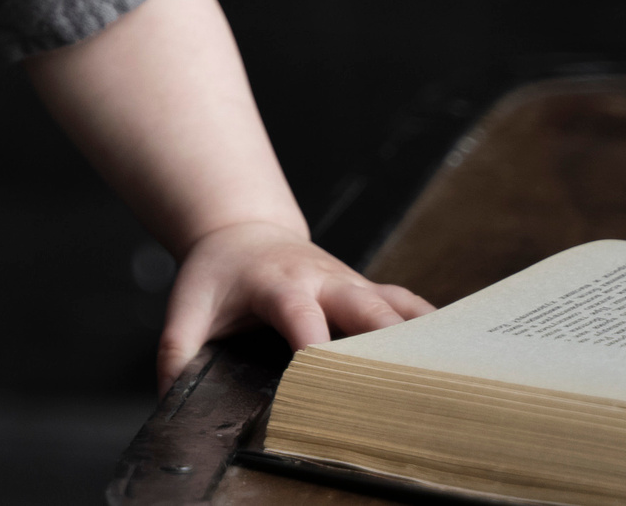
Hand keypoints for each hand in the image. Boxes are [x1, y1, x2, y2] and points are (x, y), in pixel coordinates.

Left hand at [157, 219, 432, 391]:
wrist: (243, 231)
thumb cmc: (218, 275)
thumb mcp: (187, 307)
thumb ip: (177, 351)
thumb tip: (173, 394)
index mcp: (279, 284)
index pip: (304, 319)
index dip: (318, 352)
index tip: (327, 386)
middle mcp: (324, 280)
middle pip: (368, 310)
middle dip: (387, 347)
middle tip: (405, 391)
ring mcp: (352, 283)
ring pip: (398, 307)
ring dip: (419, 339)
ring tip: (445, 378)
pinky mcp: (369, 290)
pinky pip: (408, 306)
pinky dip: (431, 329)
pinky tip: (451, 359)